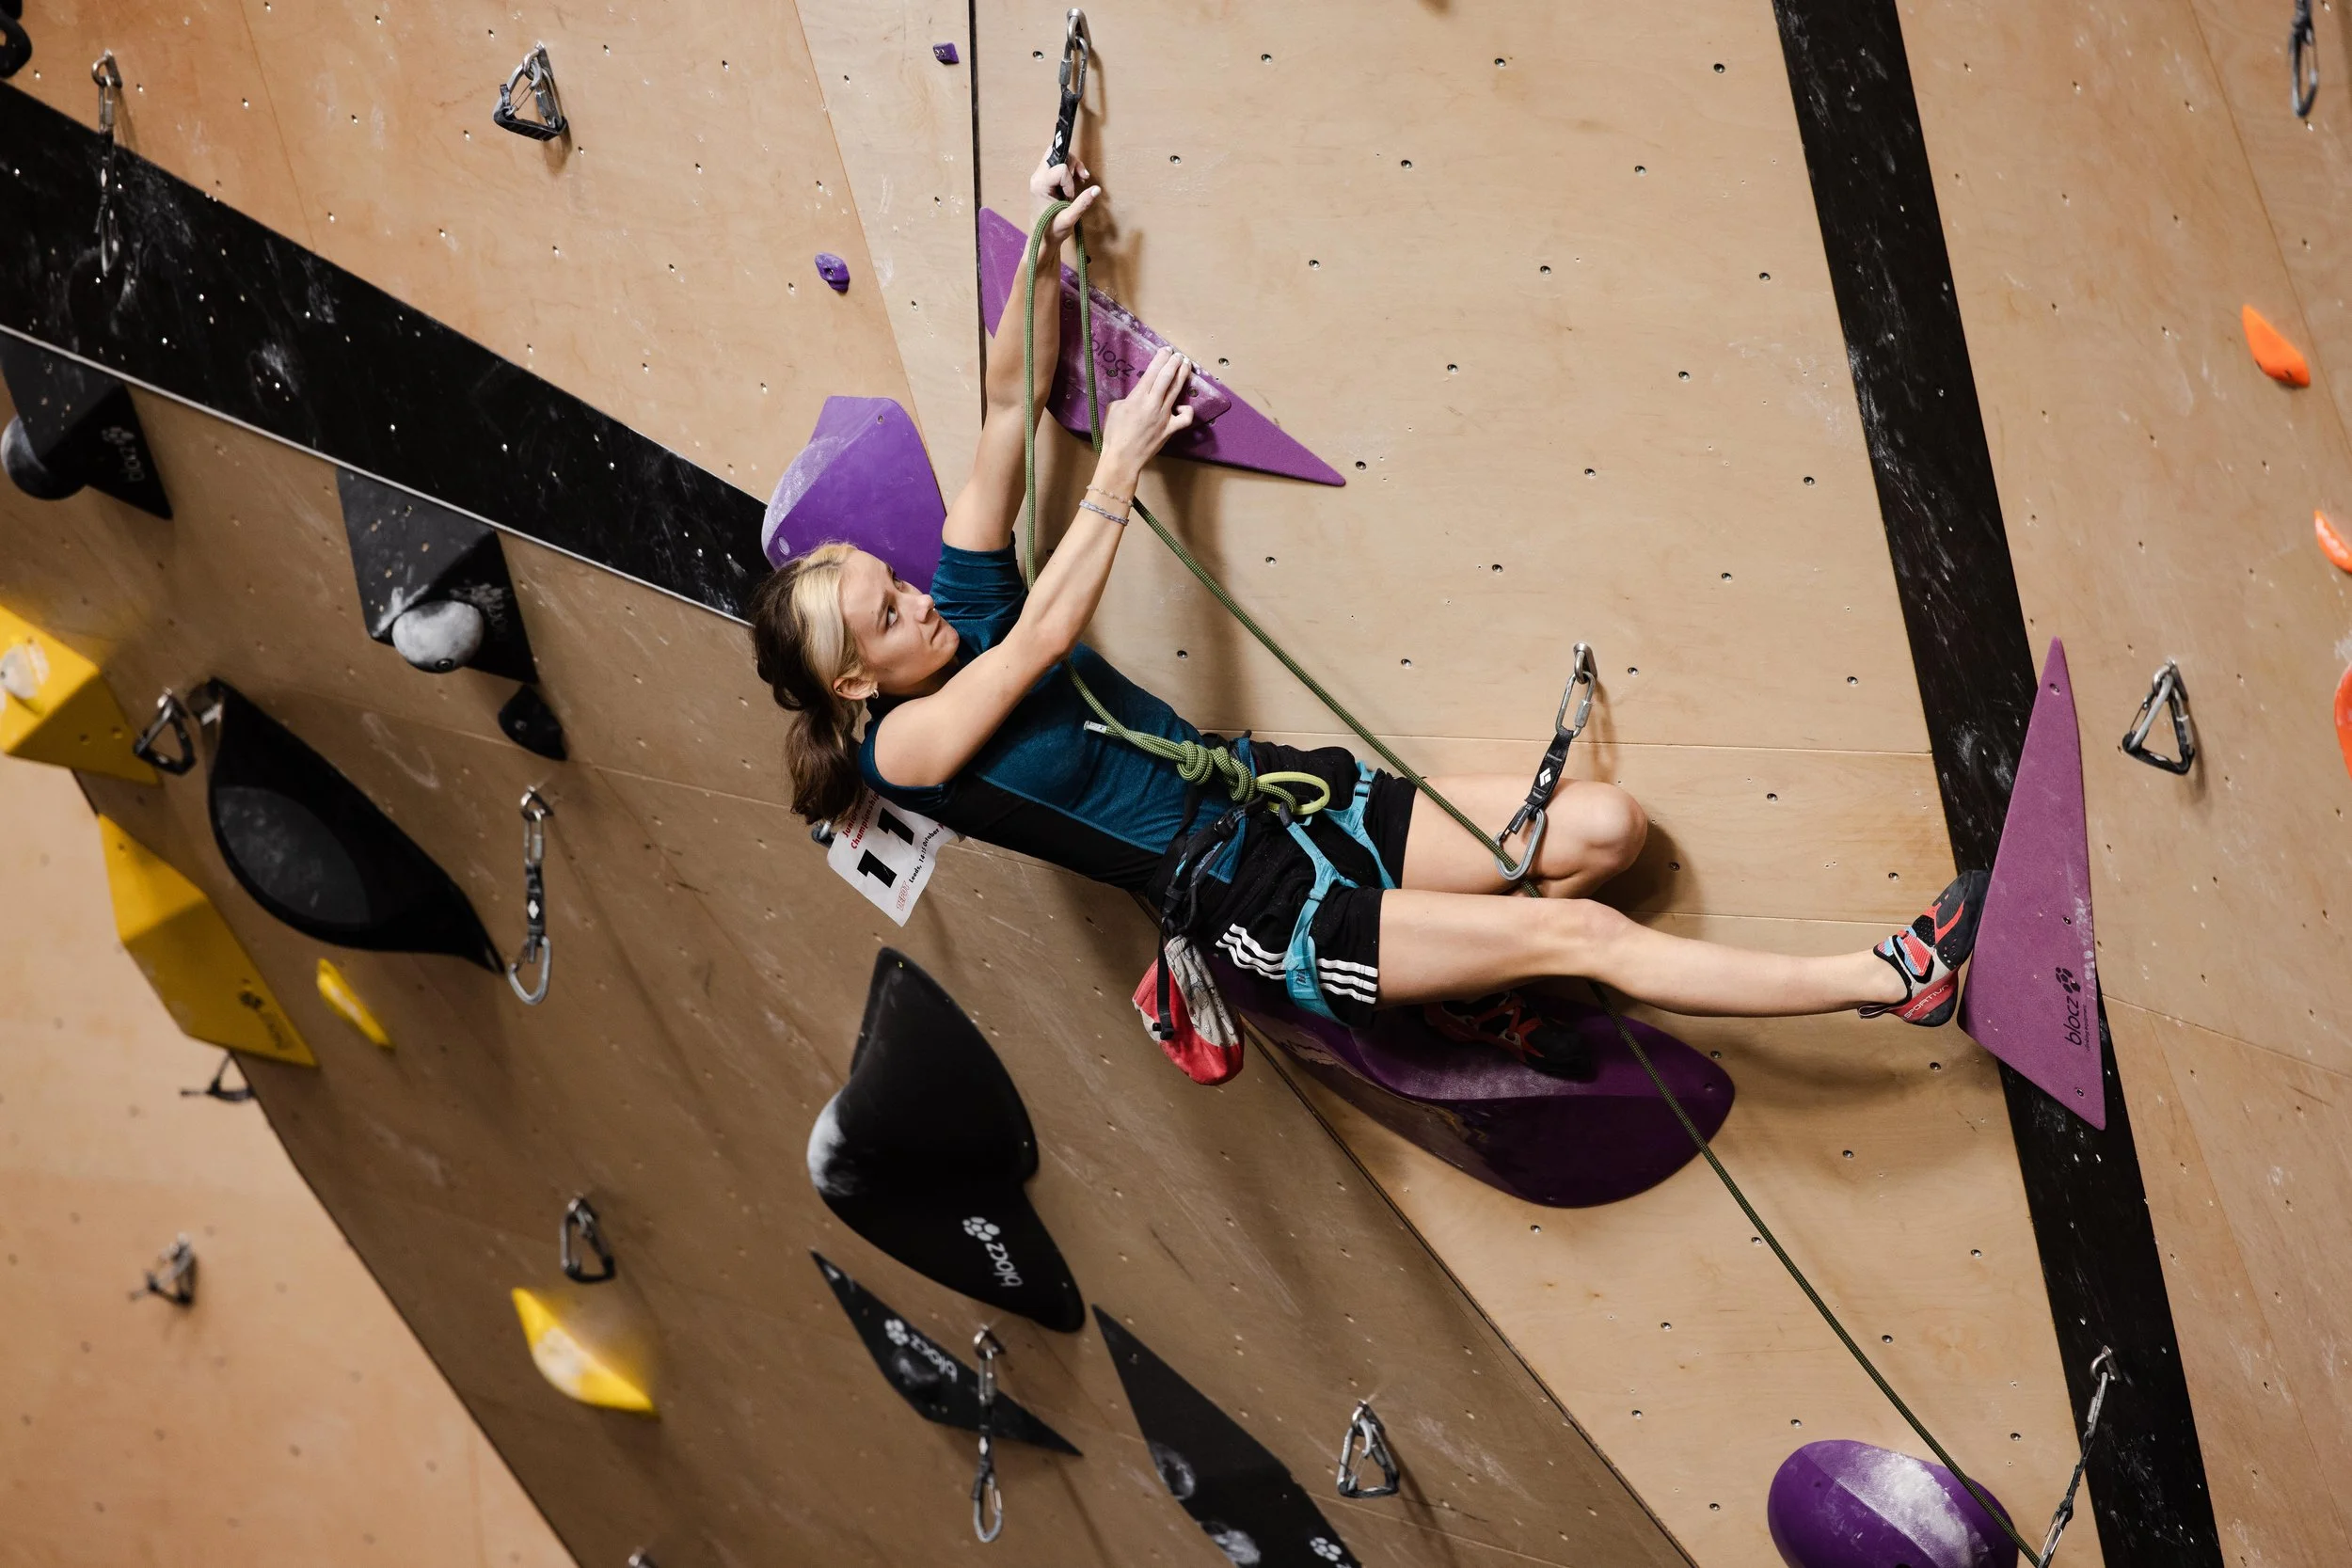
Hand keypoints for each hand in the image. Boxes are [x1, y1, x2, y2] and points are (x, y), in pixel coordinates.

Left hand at [1029, 150, 1098, 238]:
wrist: (1041, 239)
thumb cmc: (1051, 230)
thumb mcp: (1069, 218)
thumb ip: (1082, 203)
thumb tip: (1097, 189)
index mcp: (1040, 185)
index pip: (1061, 168)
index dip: (1070, 180)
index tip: (1069, 196)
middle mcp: (1037, 177)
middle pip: (1056, 153)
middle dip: (1072, 163)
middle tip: (1080, 178)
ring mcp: (1040, 177)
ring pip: (1058, 156)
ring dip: (1073, 166)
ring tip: (1081, 180)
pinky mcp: (1045, 180)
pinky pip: (1058, 165)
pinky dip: (1070, 170)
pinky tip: (1077, 181)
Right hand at [1096, 346, 1196, 484]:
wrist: (1122, 458)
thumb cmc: (1114, 434)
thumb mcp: (1113, 409)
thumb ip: (1128, 398)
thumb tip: (1136, 396)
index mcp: (1137, 397)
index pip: (1153, 371)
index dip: (1161, 358)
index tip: (1166, 350)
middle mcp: (1153, 403)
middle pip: (1167, 377)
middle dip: (1175, 363)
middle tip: (1179, 355)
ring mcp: (1164, 416)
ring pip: (1177, 391)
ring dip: (1183, 376)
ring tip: (1186, 366)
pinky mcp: (1170, 429)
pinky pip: (1185, 418)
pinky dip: (1187, 411)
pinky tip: (1183, 407)